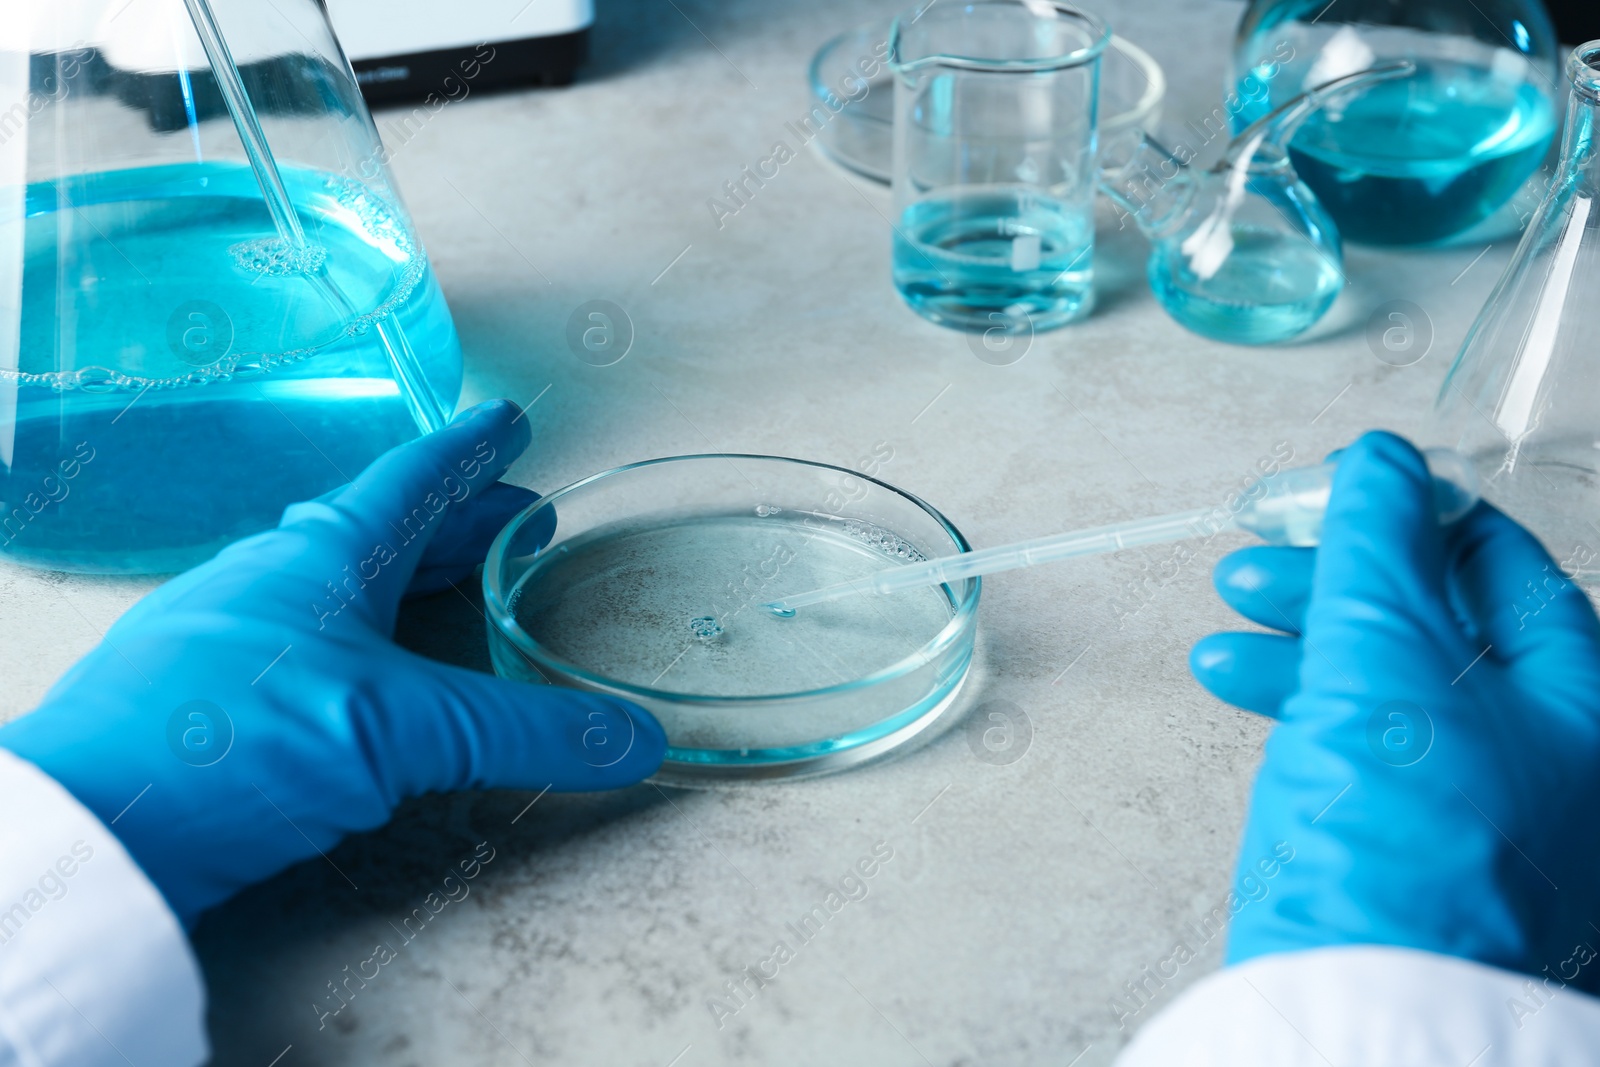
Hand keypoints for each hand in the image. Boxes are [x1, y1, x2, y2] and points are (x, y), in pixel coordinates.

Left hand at [0, 400, 664, 925]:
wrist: (92, 827)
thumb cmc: (236, 739)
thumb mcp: (406, 730)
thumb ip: (526, 731)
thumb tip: (636, 738)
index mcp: (325, 553)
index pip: (414, 479)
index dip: (469, 452)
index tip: (506, 423)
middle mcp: (274, 576)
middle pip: (383, 528)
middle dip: (455, 522)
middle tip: (513, 520)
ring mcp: (230, 633)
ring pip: (340, 584)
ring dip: (406, 579)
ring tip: (454, 592)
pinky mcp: (207, 698)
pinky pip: (305, 637)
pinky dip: (359, 636)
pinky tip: (366, 675)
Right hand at [1190, 432, 1599, 987]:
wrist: (1364, 1003)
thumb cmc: (1400, 843)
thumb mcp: (1387, 658)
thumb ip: (1383, 547)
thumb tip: (1381, 459)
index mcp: (1584, 698)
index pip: (1497, 563)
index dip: (1400, 516)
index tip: (1322, 497)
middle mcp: (1555, 753)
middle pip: (1440, 623)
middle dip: (1336, 586)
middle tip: (1257, 563)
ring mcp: (1491, 804)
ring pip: (1395, 684)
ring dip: (1303, 644)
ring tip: (1225, 634)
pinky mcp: (1424, 843)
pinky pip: (1371, 743)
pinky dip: (1305, 706)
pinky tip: (1239, 686)